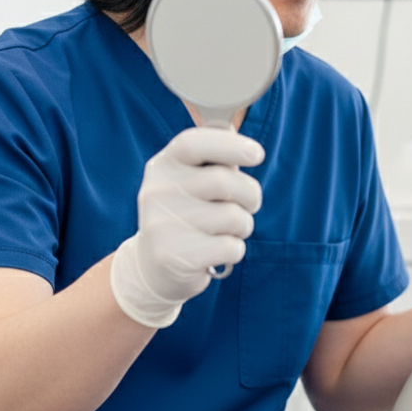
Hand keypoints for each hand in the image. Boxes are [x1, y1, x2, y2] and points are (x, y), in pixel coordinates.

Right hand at [110, 128, 264, 327]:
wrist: (154, 267)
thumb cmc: (187, 213)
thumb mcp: (191, 181)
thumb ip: (216, 163)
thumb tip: (246, 150)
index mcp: (162, 165)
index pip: (194, 143)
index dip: (230, 145)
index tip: (257, 153)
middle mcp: (157, 191)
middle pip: (224, 181)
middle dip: (250, 194)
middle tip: (249, 204)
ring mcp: (162, 225)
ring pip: (234, 216)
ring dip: (243, 225)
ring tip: (226, 230)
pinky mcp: (174, 257)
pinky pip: (231, 247)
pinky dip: (235, 249)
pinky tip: (216, 251)